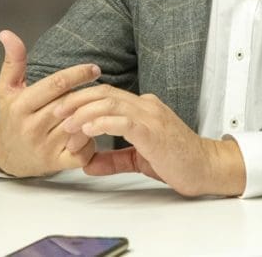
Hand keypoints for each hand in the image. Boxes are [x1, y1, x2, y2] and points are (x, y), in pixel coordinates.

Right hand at [0, 29, 100, 176]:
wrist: (8, 157)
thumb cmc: (13, 117)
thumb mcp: (8, 89)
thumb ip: (13, 61)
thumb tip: (7, 33)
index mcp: (21, 105)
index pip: (56, 85)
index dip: (78, 74)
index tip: (95, 68)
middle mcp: (31, 127)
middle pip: (70, 104)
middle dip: (90, 92)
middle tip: (105, 84)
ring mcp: (44, 147)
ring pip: (79, 125)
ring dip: (94, 113)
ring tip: (104, 103)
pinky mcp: (57, 164)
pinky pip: (83, 150)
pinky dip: (93, 139)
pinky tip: (97, 128)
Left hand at [53, 85, 245, 196]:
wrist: (205, 168)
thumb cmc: (178, 161)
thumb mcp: (138, 159)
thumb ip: (115, 158)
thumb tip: (88, 162)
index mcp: (144, 108)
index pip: (108, 96)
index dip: (82, 100)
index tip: (62, 112)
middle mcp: (146, 106)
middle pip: (105, 93)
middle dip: (76, 100)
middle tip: (55, 111)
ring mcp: (151, 116)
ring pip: (110, 103)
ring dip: (83, 111)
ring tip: (65, 123)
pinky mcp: (153, 131)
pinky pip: (123, 121)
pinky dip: (101, 123)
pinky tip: (87, 129)